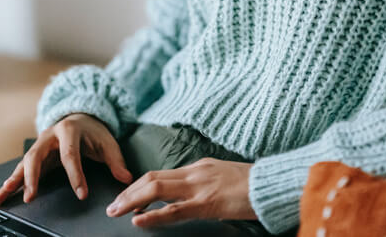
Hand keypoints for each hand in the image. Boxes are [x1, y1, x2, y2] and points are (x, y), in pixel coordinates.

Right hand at [0, 113, 132, 205]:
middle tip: (31, 196)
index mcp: (69, 130)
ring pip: (24, 162)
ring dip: (14, 179)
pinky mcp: (35, 154)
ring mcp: (40, 144)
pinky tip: (1, 194)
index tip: (81, 193)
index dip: (75, 174)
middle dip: (33, 176)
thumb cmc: (94, 132)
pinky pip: (21, 168)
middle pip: (37, 155)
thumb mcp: (108, 142)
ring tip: (3, 195)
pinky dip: (11, 181)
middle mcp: (49, 136)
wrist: (80, 117)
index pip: (70, 154)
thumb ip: (116, 160)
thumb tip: (126, 177)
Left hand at [104, 157, 256, 227]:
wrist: (272, 184)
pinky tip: (139, 220)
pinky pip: (173, 210)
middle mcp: (194, 172)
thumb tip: (192, 193)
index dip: (139, 185)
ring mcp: (198, 186)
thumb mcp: (224, 176)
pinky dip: (153, 215)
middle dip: (128, 192)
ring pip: (155, 189)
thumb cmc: (253, 184)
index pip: (160, 174)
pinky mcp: (206, 203)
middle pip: (151, 178)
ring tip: (116, 212)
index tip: (126, 196)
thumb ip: (205, 182)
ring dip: (131, 201)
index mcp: (198, 166)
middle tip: (113, 206)